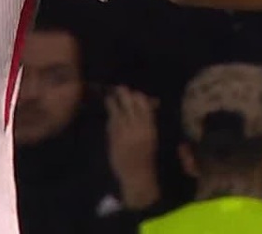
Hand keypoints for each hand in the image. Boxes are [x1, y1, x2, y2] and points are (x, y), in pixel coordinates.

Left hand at [105, 86, 160, 208]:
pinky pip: (111, 123)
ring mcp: (124, 132)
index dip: (138, 96)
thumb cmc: (147, 154)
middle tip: (120, 88)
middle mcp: (137, 127)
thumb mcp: (152, 135)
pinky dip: (110, 117)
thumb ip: (148, 120)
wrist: (137, 173)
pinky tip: (109, 113)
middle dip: (124, 95)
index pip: (144, 105)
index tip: (134, 93)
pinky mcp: (113, 138)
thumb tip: (151, 103)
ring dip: (113, 103)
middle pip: (130, 105)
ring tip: (110, 97)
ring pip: (118, 112)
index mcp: (149, 126)